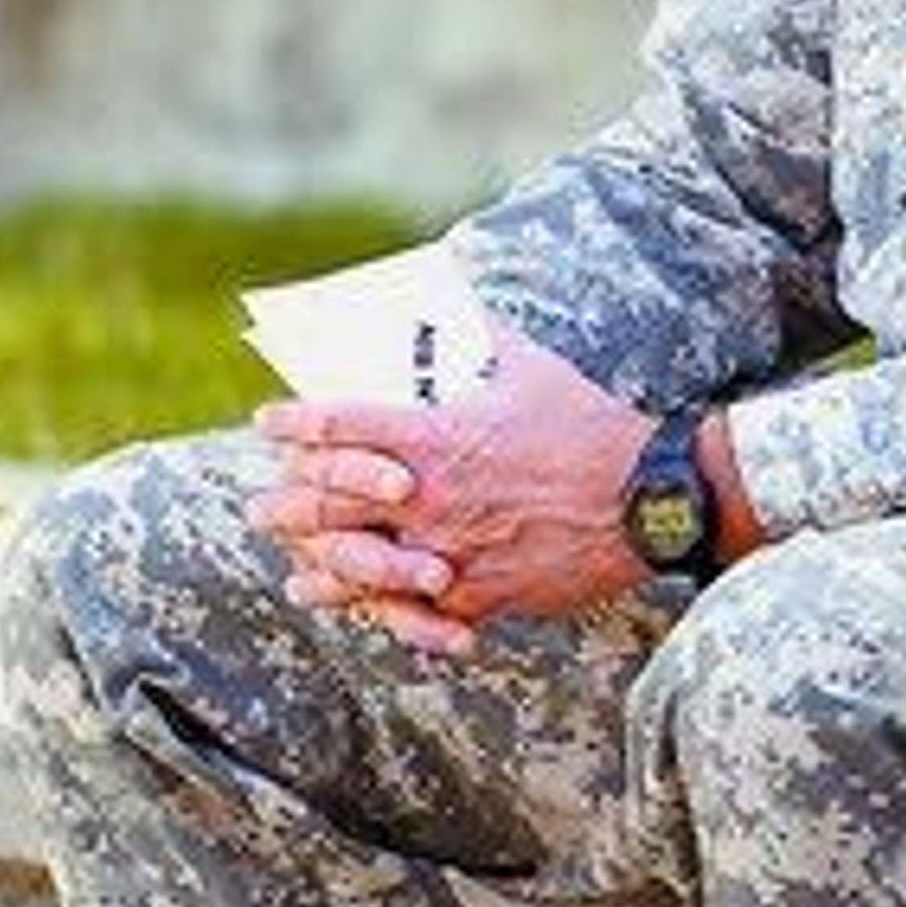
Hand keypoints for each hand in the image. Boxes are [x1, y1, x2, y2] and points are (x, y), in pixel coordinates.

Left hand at [249, 326, 662, 655]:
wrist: (646, 500)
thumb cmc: (588, 426)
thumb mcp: (529, 366)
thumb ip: (479, 335)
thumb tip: (453, 298)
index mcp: (433, 435)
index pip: (339, 426)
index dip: (294, 424)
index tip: (269, 423)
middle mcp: (429, 496)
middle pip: (328, 503)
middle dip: (285, 503)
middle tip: (259, 504)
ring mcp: (449, 550)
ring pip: (357, 565)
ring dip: (314, 563)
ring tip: (288, 561)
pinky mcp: (477, 594)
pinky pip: (409, 609)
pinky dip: (371, 607)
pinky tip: (348, 606)